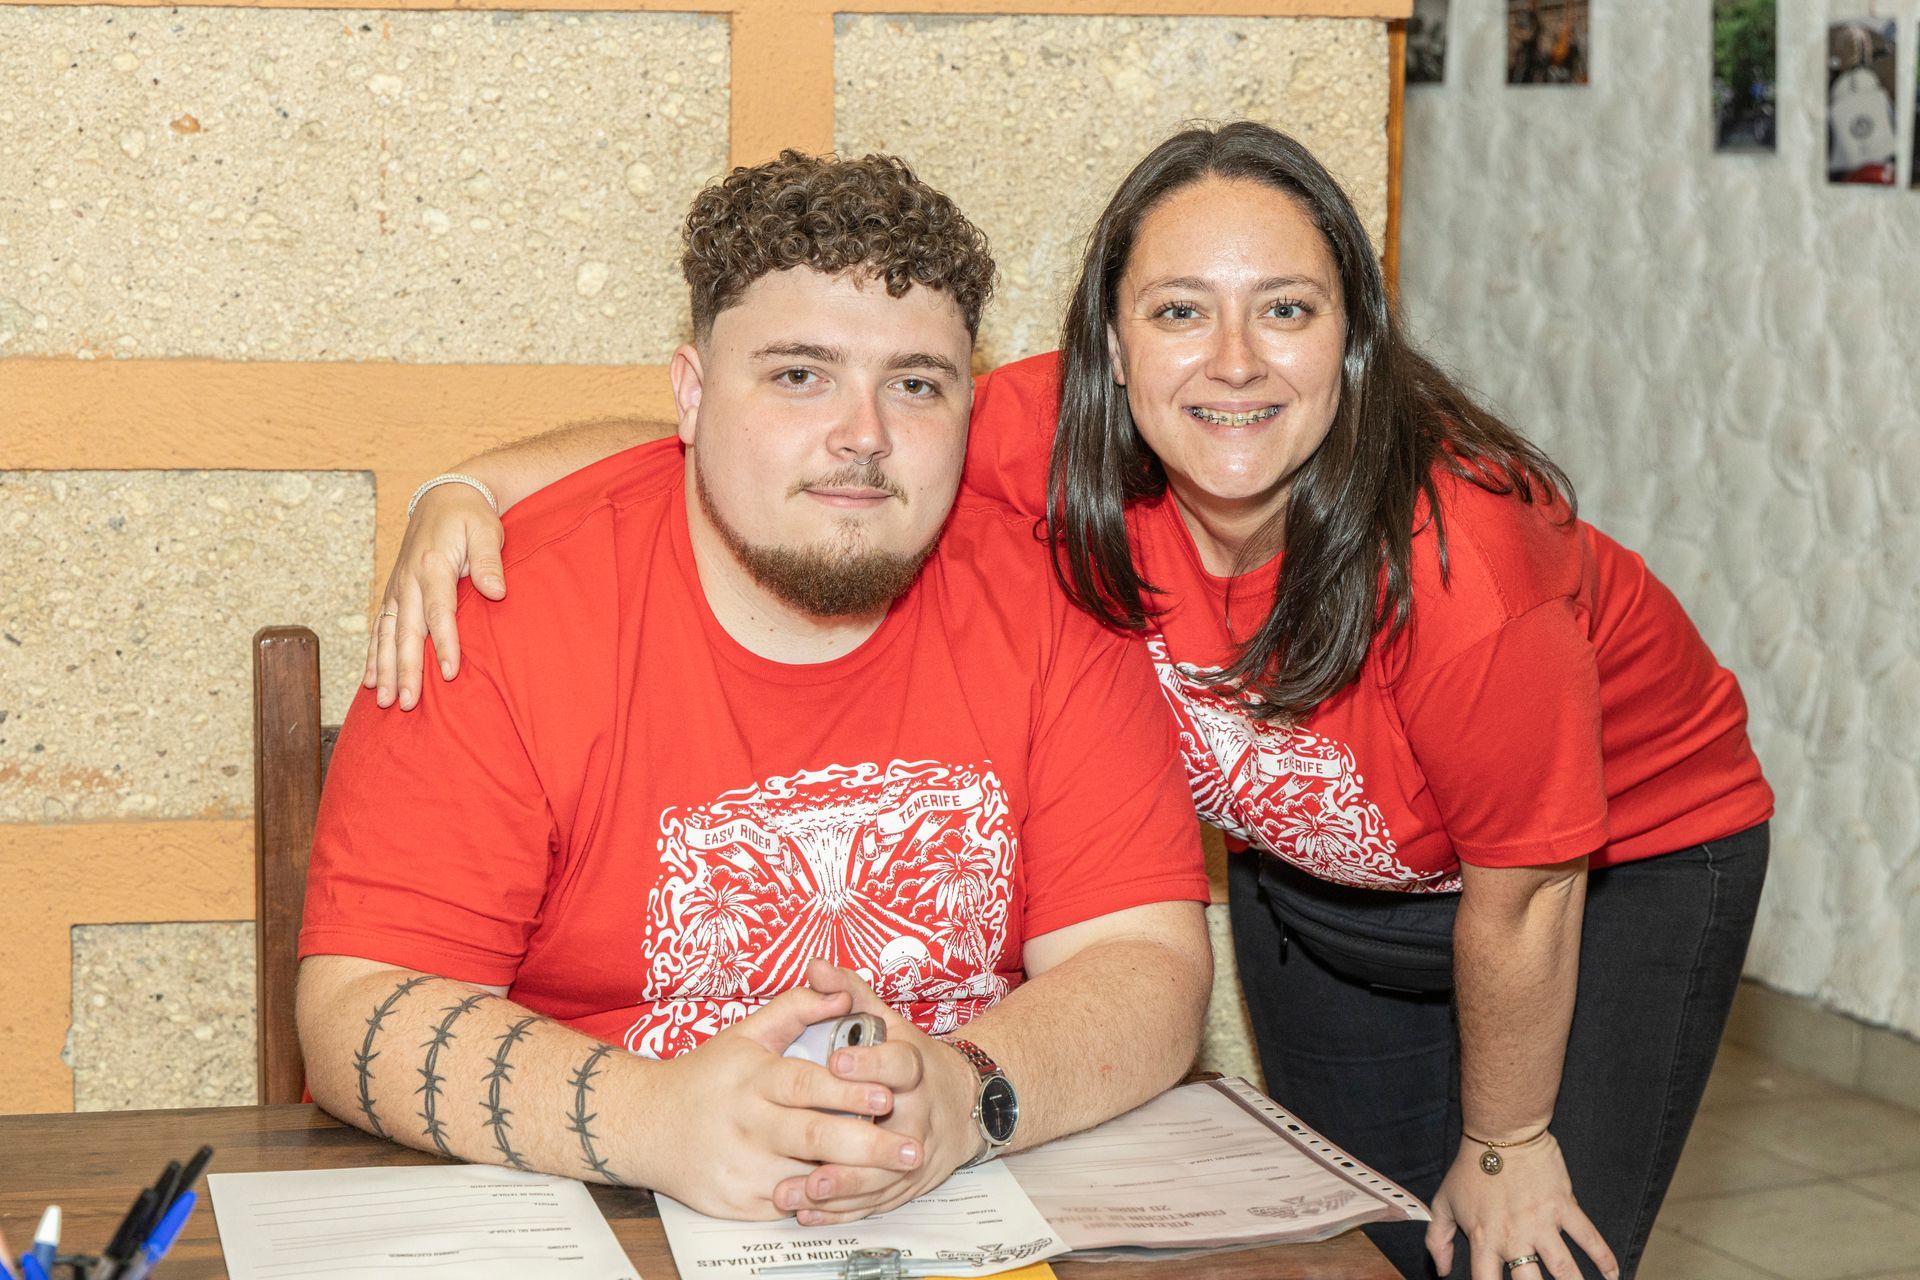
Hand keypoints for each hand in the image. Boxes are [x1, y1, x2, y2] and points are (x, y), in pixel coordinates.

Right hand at [362, 483, 506, 709]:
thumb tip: (496, 591)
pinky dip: (373, 655)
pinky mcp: (394, 592)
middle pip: (406, 631)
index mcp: (433, 565)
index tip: (448, 673)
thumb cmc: (471, 516)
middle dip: (405, 669)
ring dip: (384, 669)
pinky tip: (370, 681)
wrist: (445, 495)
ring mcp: (397, 587)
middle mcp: (408, 579)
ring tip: (384, 701)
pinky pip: (379, 628)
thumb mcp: (487, 531)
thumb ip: (488, 561)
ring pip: (386, 634)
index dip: (443, 644)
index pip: (439, 612)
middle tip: (406, 703)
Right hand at [650, 985, 918, 1220]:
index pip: (805, 1083)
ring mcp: (741, 1166)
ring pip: (806, 1176)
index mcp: (753, 1078)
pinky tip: (856, 1197)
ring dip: (854, 1178)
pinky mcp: (737, 1202)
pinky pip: (788, 1204)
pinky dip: (822, 1202)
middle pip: (813, 1135)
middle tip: (913, 1147)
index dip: (847, 1089)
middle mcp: (747, 1123)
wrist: (645, 1125)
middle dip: (867, 1144)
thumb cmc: (707, 1076)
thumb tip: (841, 991)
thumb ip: (796, 1007)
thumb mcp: (746, 1033)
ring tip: (897, 1175)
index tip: (887, 1095)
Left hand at [771, 959, 980, 1225]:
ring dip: (839, 1187)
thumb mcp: (887, 1022)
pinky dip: (843, 1211)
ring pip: (880, 1175)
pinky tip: (808, 1211)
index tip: (837, 1059)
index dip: (870, 1062)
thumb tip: (815, 966)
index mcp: (915, 1069)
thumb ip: (850, 994)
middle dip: (854, 1143)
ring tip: (797, 1192)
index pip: (898, 1064)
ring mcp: (916, 1153)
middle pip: (892, 1132)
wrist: (966, 1105)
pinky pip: (876, 1202)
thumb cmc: (910, 1062)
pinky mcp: (908, 1184)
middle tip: (811, 1143)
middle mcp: (919, 1113)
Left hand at [1426, 1132, 1618, 1279]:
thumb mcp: (1444, 1203)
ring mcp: (1543, 1223)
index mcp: (1484, 1239)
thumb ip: (1438, 1240)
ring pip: (1566, 1268)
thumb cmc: (1470, 1168)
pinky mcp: (1565, 1207)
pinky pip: (1589, 1237)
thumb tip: (1441, 1271)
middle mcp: (1515, 1237)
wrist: (1501, 1133)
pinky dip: (1605, 1257)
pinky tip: (1613, 1275)